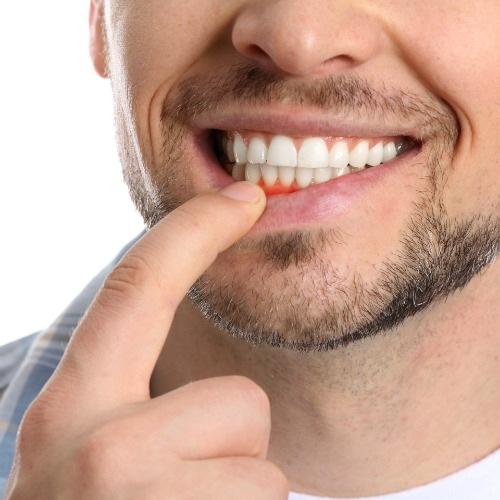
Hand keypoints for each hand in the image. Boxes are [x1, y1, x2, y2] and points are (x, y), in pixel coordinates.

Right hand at [6, 182, 288, 498]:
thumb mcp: (84, 459)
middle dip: (231, 445)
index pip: (140, 287)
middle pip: (242, 403)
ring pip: (265, 472)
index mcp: (71, 414)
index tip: (243, 196)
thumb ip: (132, 404)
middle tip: (175, 498)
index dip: (193, 230)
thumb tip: (213, 375)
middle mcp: (102, 453)